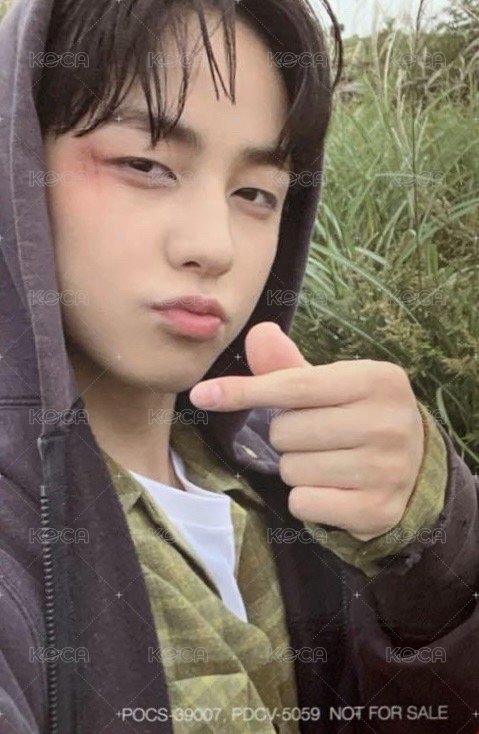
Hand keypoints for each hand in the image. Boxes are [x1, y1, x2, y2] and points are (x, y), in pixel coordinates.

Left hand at [189, 322, 424, 540]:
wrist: (414, 468)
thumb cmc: (359, 417)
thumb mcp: (333, 386)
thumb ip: (290, 367)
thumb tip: (258, 334)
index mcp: (376, 379)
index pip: (294, 386)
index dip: (244, 391)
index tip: (202, 395)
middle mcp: (388, 422)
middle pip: (286, 432)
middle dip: (286, 437)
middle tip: (316, 436)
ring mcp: (387, 469)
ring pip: (292, 470)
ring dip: (296, 469)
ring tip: (328, 462)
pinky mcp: (377, 510)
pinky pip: (304, 504)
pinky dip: (306, 499)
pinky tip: (333, 489)